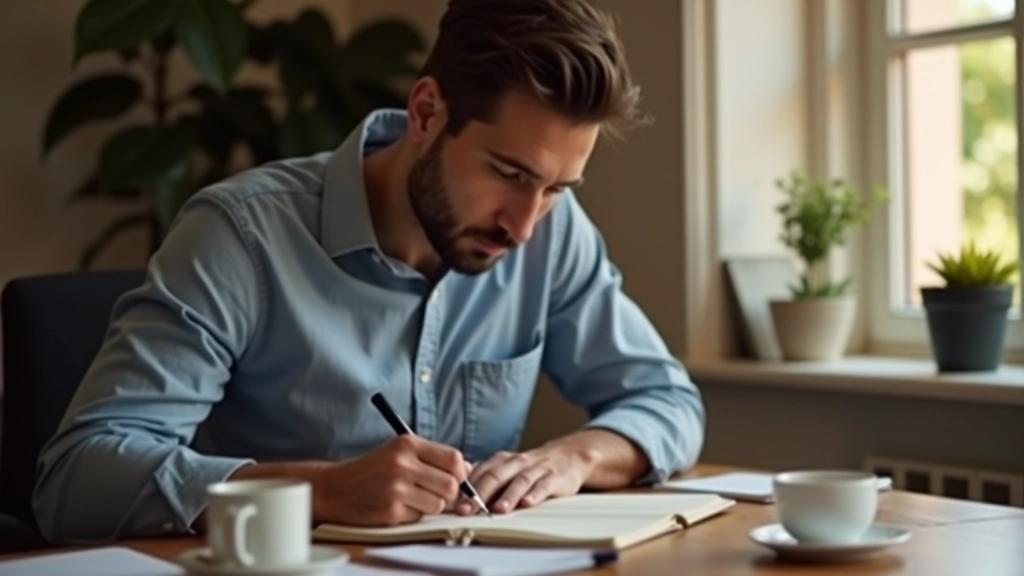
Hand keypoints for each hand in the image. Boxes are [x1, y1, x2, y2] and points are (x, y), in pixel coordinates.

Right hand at [312, 435, 468, 525]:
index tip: (455, 477)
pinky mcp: (390, 511)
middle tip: (433, 491)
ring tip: (411, 497)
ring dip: (430, 504)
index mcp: (407, 444)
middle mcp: (402, 464)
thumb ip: (433, 457)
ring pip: (438, 504)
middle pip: (451, 484)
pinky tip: (397, 505)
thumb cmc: (373, 469)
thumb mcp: (399, 452)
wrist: (335, 487)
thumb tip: (468, 469)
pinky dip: (413, 514)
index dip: (460, 472)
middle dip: (448, 492)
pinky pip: (419, 516)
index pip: (454, 458)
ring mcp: (396, 488)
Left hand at [455, 445, 598, 515]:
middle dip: (478, 494)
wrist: (568, 456)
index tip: (452, 505)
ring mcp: (536, 468)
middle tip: (466, 510)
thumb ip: (486, 480)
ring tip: (497, 510)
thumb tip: (458, 498)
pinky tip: (527, 504)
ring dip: (507, 496)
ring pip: (519, 481)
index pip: (479, 473)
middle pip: (495, 476)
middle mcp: (516, 462)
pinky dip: (535, 494)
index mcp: (501, 460)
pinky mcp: (554, 477)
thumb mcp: (507, 470)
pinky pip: (543, 485)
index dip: (464, 489)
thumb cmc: (531, 469)